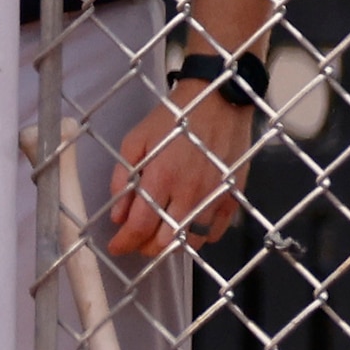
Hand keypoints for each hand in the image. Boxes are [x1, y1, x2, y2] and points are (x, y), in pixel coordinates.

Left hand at [108, 89, 257, 259]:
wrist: (219, 101)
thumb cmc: (173, 118)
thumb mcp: (136, 140)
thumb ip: (124, 178)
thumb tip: (118, 215)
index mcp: (162, 177)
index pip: (140, 225)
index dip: (125, 242)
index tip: (116, 248)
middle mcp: (190, 193)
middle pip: (166, 240)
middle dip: (147, 247)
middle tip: (137, 242)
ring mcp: (215, 197)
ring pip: (192, 241)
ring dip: (172, 247)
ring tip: (159, 239)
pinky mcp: (233, 197)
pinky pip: (216, 232)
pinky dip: (199, 238)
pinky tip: (187, 229)